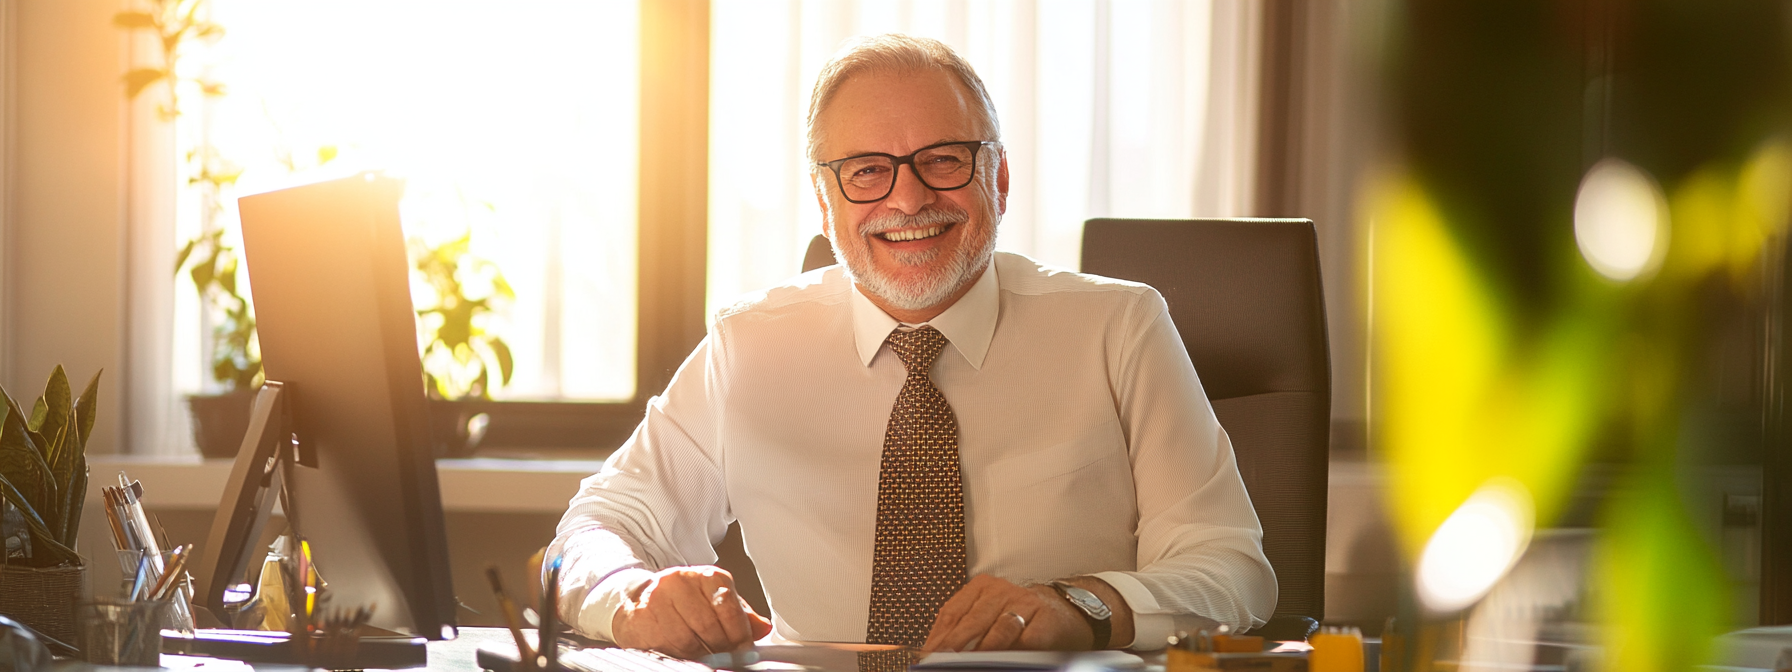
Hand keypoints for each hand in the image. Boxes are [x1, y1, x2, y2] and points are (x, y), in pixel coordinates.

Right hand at [610, 565, 773, 659]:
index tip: (745, 649)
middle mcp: (682, 581)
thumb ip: (740, 615)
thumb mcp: (714, 602)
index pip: (729, 605)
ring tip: (706, 656)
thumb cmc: (682, 602)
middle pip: (708, 625)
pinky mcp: (642, 616)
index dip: (740, 633)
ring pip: (687, 638)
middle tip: (728, 658)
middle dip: (722, 648)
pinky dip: (680, 655)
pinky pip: (666, 645)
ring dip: (701, 654)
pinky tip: (685, 654)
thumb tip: (763, 628)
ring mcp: (659, 597)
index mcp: (706, 576)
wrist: (640, 600)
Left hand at [922, 574, 1092, 651]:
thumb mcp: (987, 613)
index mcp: (982, 587)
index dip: (939, 636)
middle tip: (943, 662)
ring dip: (983, 651)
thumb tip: (934, 652)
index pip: (953, 611)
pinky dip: (1014, 653)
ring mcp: (1026, 604)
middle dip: (956, 645)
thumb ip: (963, 627)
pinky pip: (1027, 640)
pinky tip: (1006, 662)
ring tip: (970, 664)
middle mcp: (1003, 591)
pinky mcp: (1046, 621)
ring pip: (999, 630)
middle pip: (973, 620)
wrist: (1064, 612)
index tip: (927, 656)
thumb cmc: (1018, 615)